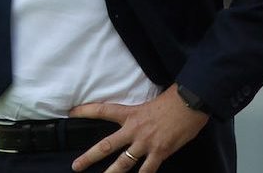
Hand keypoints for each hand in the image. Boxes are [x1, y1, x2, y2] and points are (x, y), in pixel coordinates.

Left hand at [69, 84, 208, 172]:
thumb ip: (142, 111)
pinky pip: (148, 170)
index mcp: (131, 113)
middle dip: (89, 157)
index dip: (85, 111)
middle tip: (76, 166)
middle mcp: (134, 130)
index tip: (71, 113)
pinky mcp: (160, 152)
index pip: (103, 110)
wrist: (191, 102)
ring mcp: (146, 143)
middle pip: (106, 145)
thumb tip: (141, 116)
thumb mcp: (152, 100)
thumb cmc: (174, 98)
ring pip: (123, 163)